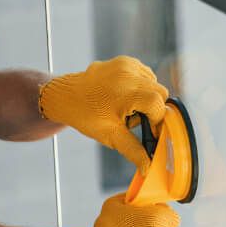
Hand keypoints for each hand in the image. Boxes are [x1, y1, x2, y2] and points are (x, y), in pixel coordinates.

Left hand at [39, 56, 168, 173]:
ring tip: (126, 108)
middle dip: (152, 109)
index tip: (148, 131)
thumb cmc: (85, 115)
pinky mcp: (124, 61)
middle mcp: (129, 74)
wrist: (65, 96)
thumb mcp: (110, 136)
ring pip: (153, 83)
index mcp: (127, 92)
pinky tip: (125, 96)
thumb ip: (133, 150)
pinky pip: (144, 74)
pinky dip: (140, 86)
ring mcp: (126, 64)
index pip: (158, 106)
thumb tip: (148, 166)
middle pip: (160, 93)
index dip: (156, 122)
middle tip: (132, 119)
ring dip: (147, 97)